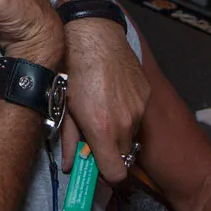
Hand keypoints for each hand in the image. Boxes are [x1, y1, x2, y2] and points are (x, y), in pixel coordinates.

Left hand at [58, 0, 149, 183]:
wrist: (94, 35)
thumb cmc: (72, 69)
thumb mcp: (64, 107)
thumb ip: (68, 140)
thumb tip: (68, 166)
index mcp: (102, 129)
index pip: (116, 174)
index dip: (106, 175)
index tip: (96, 168)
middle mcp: (125, 122)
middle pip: (124, 156)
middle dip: (110, 152)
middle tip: (93, 139)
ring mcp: (139, 108)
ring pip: (132, 135)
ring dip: (118, 132)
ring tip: (101, 111)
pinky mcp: (146, 94)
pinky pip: (138, 115)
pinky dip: (126, 113)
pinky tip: (111, 96)